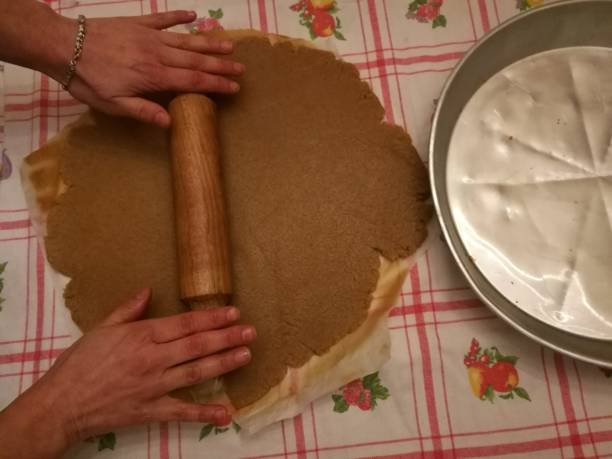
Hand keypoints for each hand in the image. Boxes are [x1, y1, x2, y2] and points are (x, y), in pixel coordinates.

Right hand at [0, 289, 255, 458]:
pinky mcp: (151, 410)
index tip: (233, 312)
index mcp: (141, 336)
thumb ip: (128, 310)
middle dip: (227, 337)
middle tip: (251, 331)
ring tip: (246, 355)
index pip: (185, 324)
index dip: (212, 318)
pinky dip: (205, 413)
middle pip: (196, 345)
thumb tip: (148, 290)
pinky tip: (226, 413)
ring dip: (223, 363)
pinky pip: (182, 412)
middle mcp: (152, 359)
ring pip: (196, 372)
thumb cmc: (79, 363)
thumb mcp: (101, 328)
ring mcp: (154, 386)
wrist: (60, 404)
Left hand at [42, 10, 243, 126]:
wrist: (64, 45)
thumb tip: (170, 122)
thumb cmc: (88, 79)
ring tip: (229, 46)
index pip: (193, 81)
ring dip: (208, 44)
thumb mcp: (113, 104)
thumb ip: (143, 111)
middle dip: (220, 65)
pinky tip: (193, 16)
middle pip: (196, 60)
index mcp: (154, 76)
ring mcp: (149, 36)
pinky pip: (163, 19)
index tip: (234, 87)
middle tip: (241, 68)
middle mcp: (157, 54)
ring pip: (186, 40)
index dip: (216, 85)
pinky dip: (179, 17)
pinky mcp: (137, 23)